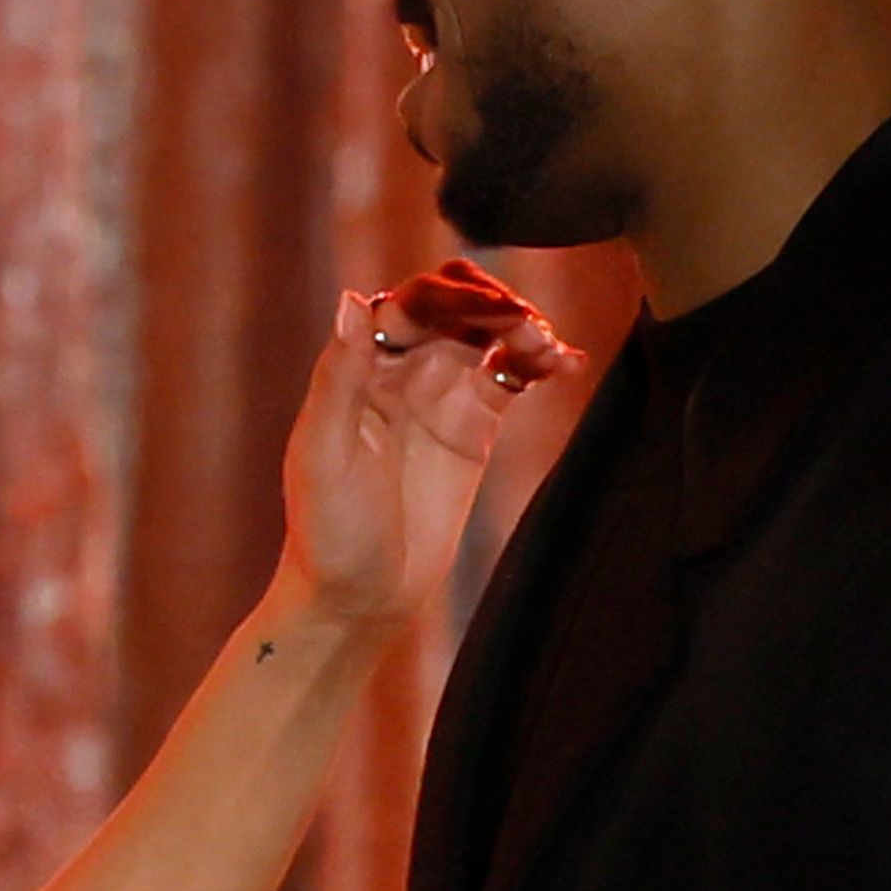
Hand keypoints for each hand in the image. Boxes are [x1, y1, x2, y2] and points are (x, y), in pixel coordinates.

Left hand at [279, 262, 587, 623]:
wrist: (359, 595)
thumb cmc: (328, 529)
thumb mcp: (325, 452)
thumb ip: (339, 376)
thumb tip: (352, 298)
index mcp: (359, 366)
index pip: (410, 304)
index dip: (452, 295)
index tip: (493, 308)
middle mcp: (400, 370)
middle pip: (455, 307)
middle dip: (492, 303)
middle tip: (525, 323)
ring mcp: (440, 396)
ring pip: (488, 336)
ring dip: (521, 328)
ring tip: (548, 347)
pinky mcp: (474, 428)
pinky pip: (511, 378)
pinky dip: (538, 362)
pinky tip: (565, 362)